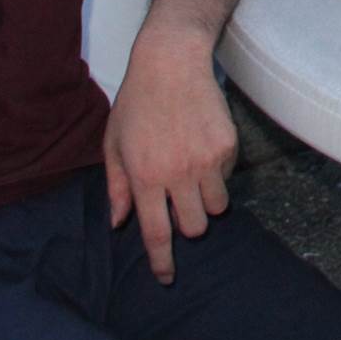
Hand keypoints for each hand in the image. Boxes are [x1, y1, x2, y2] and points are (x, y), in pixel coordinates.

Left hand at [105, 32, 237, 284]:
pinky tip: (201, 147)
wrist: (171, 62)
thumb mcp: (113, 144)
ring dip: (206, 202)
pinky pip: (226, 177)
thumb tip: (119, 222)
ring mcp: (206, 160)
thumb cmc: (137, 102)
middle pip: (194, 227)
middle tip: (179, 207)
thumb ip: (117, 187)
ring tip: (193, 179)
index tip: (166, 277)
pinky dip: (216, 174)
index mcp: (145, 177)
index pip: (157, 233)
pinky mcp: (227, 145)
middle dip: (188, 225)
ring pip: (216, 207)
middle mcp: (178, 174)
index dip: (162, 262)